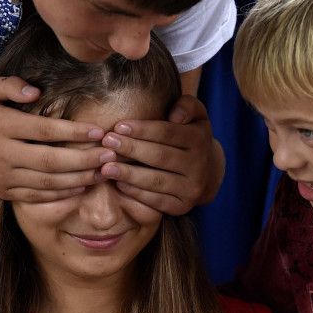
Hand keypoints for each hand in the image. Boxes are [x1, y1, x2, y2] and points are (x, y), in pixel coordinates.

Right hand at [0, 76, 112, 201]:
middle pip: (50, 161)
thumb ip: (11, 85)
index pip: (44, 131)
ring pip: (46, 182)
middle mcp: (3, 153)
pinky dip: (59, 193)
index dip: (73, 133)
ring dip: (78, 179)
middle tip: (110, 155)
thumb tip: (36, 90)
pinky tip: (80, 186)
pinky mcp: (3, 191)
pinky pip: (35, 196)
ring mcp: (3, 175)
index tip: (98, 131)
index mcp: (3, 126)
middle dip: (84, 160)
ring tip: (103, 172)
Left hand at [100, 95, 224, 215]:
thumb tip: (174, 116)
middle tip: (107, 142)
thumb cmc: (190, 135)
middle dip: (131, 149)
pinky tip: (119, 183)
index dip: (143, 130)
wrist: (207, 171)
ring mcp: (191, 188)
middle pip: (160, 157)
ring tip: (106, 167)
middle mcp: (199, 166)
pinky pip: (156, 201)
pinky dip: (136, 193)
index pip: (168, 133)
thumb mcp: (196, 115)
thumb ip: (187, 106)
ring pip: (156, 181)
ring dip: (129, 174)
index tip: (118, 126)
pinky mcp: (182, 206)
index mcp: (200, 140)